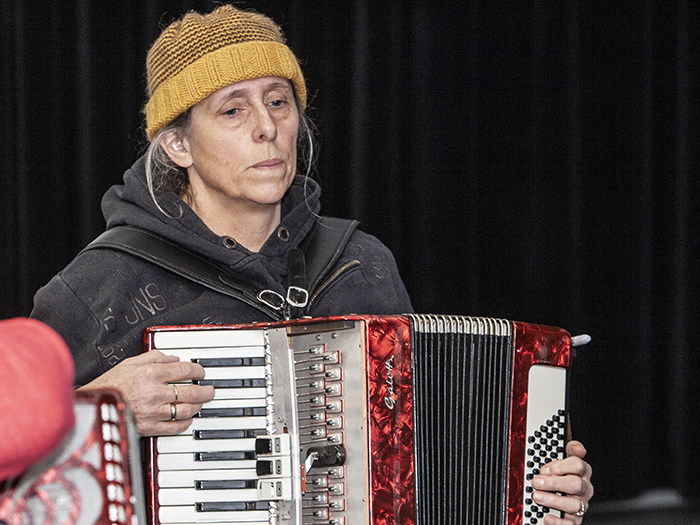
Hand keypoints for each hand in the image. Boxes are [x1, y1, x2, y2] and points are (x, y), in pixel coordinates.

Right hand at [78, 350, 214, 435]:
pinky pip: (175, 427)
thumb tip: (173, 358)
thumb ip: (153, 358)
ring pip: (186, 410)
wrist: (92, 409)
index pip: (183, 371)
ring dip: (199, 406)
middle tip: (210, 390)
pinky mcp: (149, 428)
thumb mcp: (129, 363)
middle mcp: (153, 393)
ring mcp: (153, 412)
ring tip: (202, 402)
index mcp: (149, 374)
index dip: (197, 371)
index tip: (201, 373)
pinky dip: (186, 422)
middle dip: (205, 390)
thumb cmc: (108, 386)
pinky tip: (188, 418)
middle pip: (190, 391)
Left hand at [531, 440, 593, 523]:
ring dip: (554, 500)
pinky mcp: (575, 519)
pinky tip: (548, 517)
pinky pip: (571, 524)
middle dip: (554, 483)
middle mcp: (584, 487)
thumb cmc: (559, 471)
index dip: (560, 466)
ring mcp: (580, 504)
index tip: (544, 469)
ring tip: (537, 497)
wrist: (558, 490)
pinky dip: (559, 522)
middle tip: (537, 482)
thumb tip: (578, 449)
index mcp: (581, 470)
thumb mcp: (561, 456)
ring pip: (574, 504)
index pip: (577, 464)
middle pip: (575, 484)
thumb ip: (568, 448)